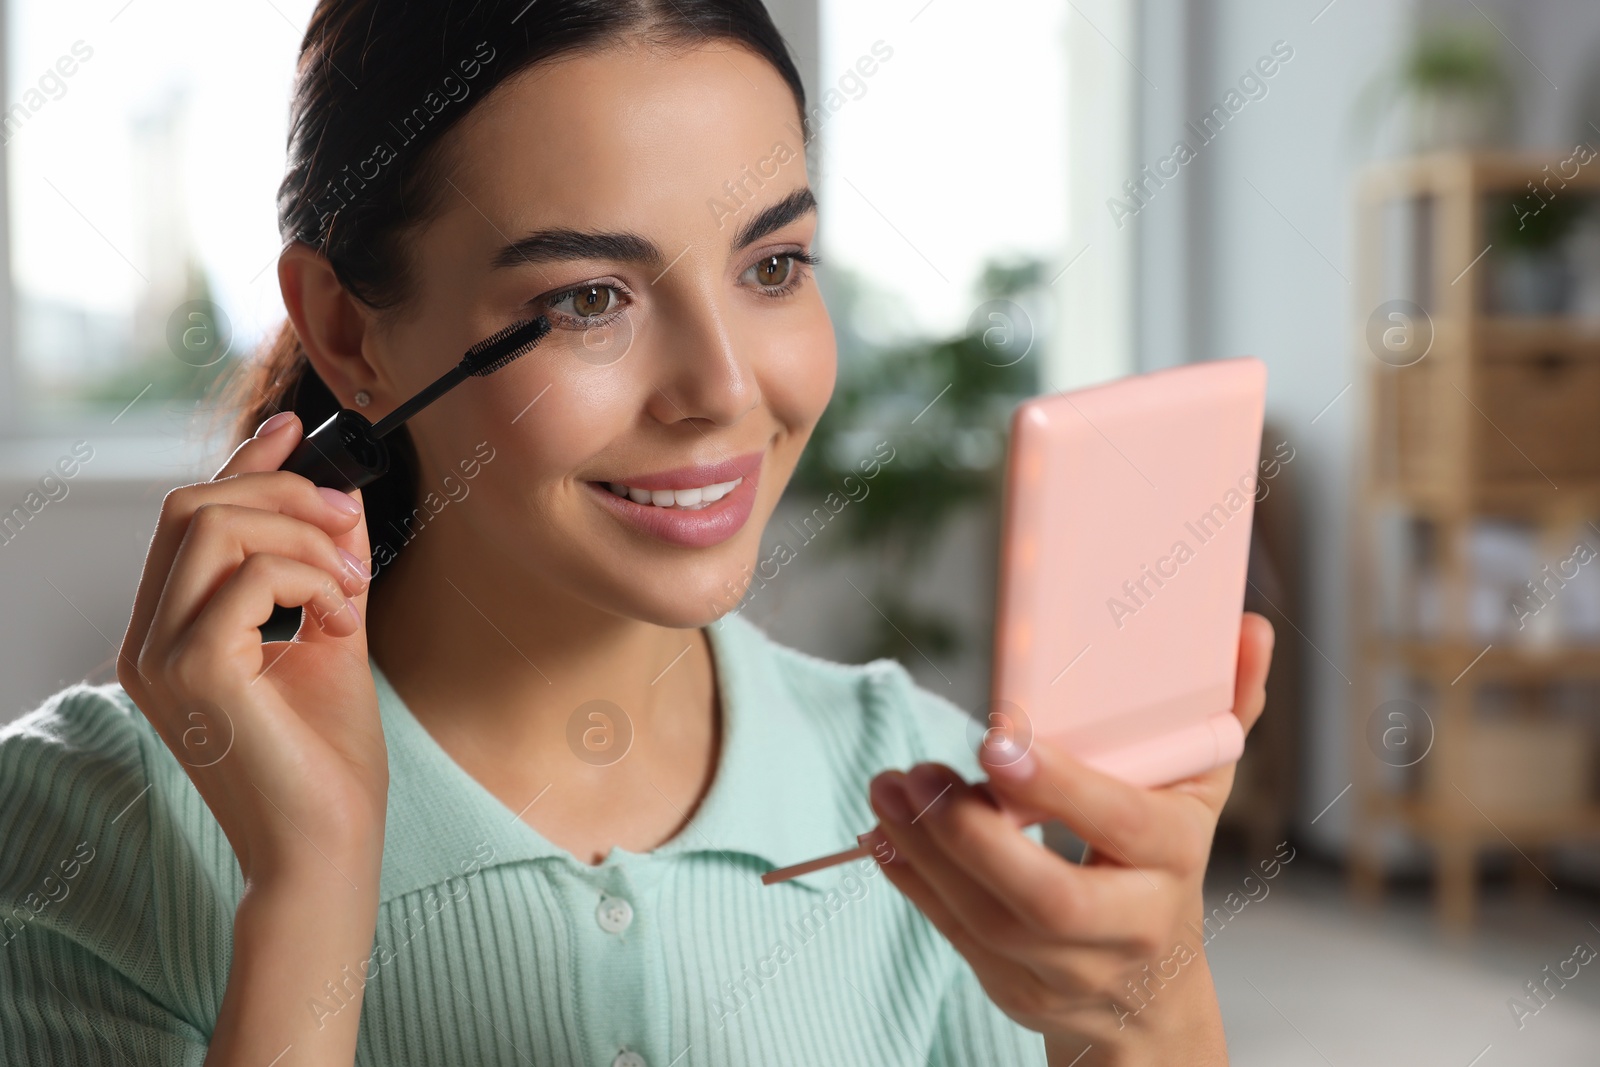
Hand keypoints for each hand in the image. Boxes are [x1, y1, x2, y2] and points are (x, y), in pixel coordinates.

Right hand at [117, 410, 387, 887]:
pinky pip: (243, 575)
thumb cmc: (327, 760)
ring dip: (302, 536)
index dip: (243, 464)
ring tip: (351, 587)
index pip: (191, 519)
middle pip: (194, 505)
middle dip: (287, 495)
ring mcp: (160, 655)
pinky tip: (339, 617)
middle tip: (352, 529)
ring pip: (213, 525)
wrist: (326, 849)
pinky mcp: (192, 671)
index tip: (293, 428)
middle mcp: (150, 640)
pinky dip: (307, 577)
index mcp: (174, 632)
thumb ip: (323, 569)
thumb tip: (339, 494)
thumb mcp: (329, 636)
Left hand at [865, 611, 1274, 1064]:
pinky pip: (958, 938)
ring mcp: (1072, 969)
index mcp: (1176, 858)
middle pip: (1050, 898)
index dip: (1059, 786)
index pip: (1123, 824)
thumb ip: (1223, 708)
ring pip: (990, 921)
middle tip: (918, 772)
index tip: (996, 736)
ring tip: (890, 788)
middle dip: (972, 835)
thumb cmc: (1165, 865)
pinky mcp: (1020, 990)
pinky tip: (884, 833)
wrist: (1151, 994)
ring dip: (926, 851)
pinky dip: (914, 883)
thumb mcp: (1199, 790)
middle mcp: (1131, 924)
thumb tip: (1249, 628)